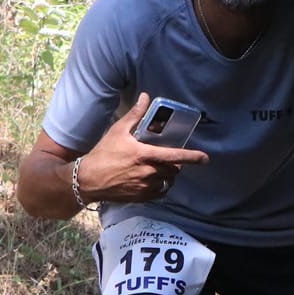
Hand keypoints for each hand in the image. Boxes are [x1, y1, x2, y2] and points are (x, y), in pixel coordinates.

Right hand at [79, 94, 208, 201]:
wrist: (88, 179)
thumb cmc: (103, 153)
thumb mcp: (118, 131)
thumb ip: (135, 114)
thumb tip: (146, 97)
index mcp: (145, 155)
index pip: (175, 156)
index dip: (192, 157)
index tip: (205, 158)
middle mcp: (148, 172)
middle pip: (173, 170)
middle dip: (175, 164)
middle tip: (169, 158)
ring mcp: (145, 187)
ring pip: (167, 182)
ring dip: (168, 175)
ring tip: (160, 168)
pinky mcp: (141, 197)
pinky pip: (159, 193)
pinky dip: (161, 187)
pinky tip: (154, 181)